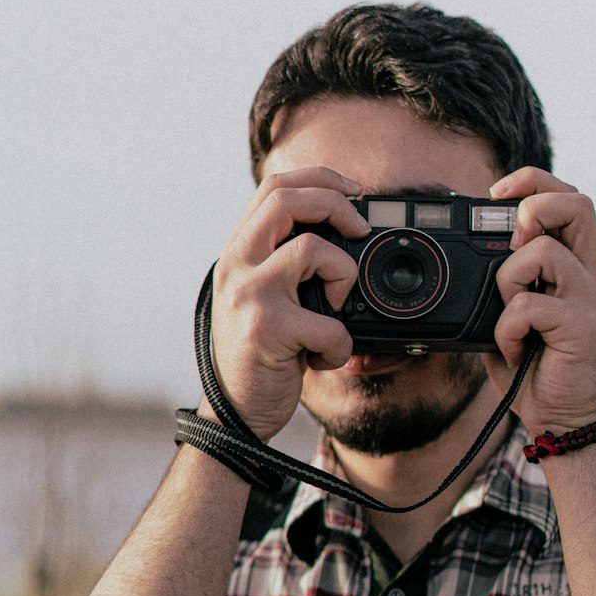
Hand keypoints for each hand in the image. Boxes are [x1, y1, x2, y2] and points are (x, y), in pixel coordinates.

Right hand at [202, 167, 370, 440]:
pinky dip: (340, 345)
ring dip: (344, 279)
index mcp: (239, 253)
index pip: (275, 188)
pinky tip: (326, 357)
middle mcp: (237, 266)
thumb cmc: (260, 357)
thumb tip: (345, 233)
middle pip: (287, 200)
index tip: (355, 191)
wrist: (234, 415)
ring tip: (336, 310)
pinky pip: (330, 323)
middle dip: (337, 207)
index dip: (320, 179)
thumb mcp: (264, 299)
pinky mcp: (267, 330)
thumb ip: (286, 263)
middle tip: (360, 231)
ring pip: (314, 251)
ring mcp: (249, 295)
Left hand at [485, 168, 595, 436]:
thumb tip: (465, 258)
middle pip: (578, 204)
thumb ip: (503, 285)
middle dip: (534, 207)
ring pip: (542, 252)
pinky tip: (514, 350)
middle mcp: (589, 277)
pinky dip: (507, 329)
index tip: (497, 194)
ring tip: (508, 317)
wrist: (564, 422)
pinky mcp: (583, 330)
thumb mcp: (513, 317)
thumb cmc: (537, 371)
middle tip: (510, 243)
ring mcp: (589, 302)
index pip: (571, 200)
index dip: (534, 182)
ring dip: (507, 281)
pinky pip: (530, 306)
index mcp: (576, 268)